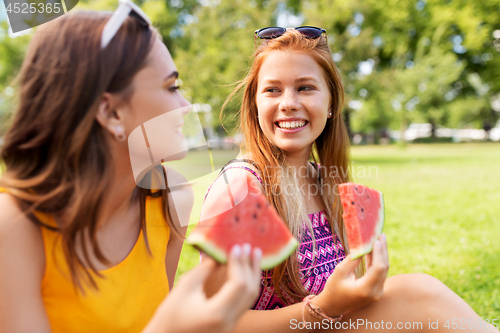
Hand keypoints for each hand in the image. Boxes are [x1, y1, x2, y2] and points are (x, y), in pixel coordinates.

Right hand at [144, 244, 261, 332]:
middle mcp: (229, 321)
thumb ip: (204, 269)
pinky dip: (247, 285)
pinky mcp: (229, 324)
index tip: (236, 246)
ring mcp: (231, 325)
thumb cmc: (169, 315)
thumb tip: (219, 254)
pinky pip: (244, 302)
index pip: (238, 284)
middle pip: (249, 291)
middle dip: (250, 266)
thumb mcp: (185, 287)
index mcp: (217, 313)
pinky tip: (246, 271)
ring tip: (254, 255)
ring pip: (250, 298)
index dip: (239, 263)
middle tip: (249, 246)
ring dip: (252, 275)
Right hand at [314, 234, 388, 316]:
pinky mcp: (376, 291)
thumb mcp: (340, 272)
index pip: (378, 268)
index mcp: (365, 289)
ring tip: (379, 240)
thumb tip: (363, 246)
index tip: (376, 240)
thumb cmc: (333, 288)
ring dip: (381, 255)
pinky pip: (379, 274)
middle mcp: (375, 292)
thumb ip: (353, 259)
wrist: (333, 306)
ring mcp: (377, 293)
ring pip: (383, 270)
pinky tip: (374, 251)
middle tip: (381, 235)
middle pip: (384, 268)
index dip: (379, 252)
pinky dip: (377, 262)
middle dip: (383, 251)